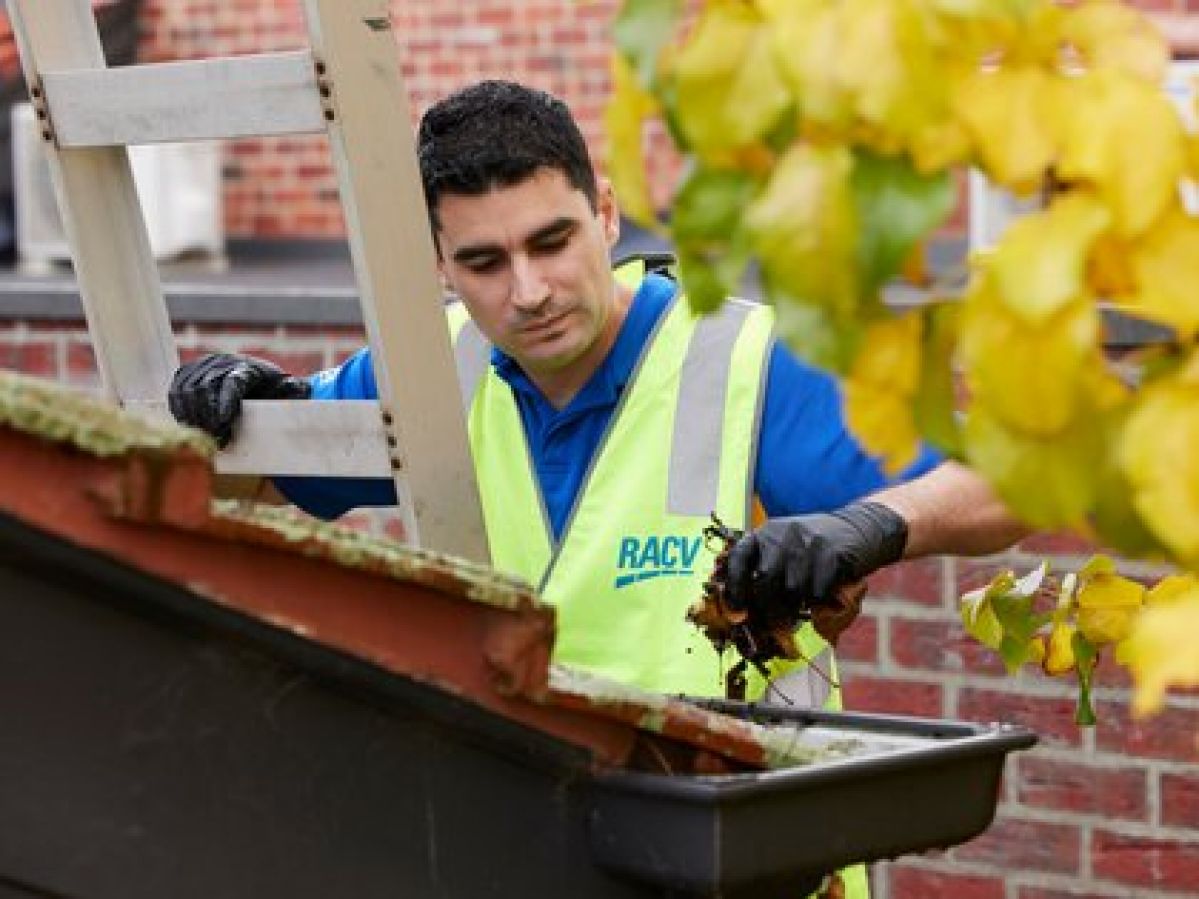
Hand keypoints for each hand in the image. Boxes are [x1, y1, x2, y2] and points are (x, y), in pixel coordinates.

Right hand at [168, 353, 310, 447]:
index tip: (224, 423)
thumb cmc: (271, 388)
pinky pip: (176, 394)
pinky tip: (192, 428)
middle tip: (217, 441)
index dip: (225, 402)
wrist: (254, 377)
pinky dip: (181, 412)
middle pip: (205, 390)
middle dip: (209, 418)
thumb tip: (301, 391)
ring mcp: (200, 367)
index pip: (231, 383)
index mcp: (245, 367)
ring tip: (206, 438)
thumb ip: (295, 391)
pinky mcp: (184, 375)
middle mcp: (220, 363)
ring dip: (194, 417)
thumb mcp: (288, 390)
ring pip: (187, 392)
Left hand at [726, 501, 907, 621]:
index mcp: (765, 533)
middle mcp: (783, 535)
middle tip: (775, 628)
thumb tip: (742, 613)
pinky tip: (821, 596)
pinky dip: (817, 603)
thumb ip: (763, 571)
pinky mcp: (831, 556)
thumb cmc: (812, 548)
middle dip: (768, 610)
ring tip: (800, 608)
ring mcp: (808, 544)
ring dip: (795, 608)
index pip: (738, 558)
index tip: (737, 613)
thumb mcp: (784, 548)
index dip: (733, 588)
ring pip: (792, 591)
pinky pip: (817, 593)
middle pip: (765, 581)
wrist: (858, 528)